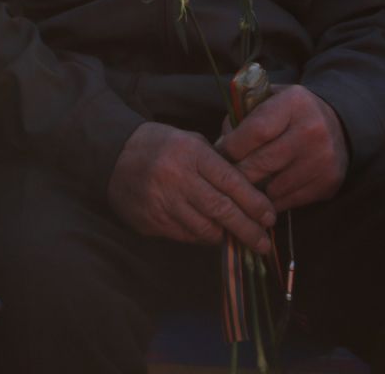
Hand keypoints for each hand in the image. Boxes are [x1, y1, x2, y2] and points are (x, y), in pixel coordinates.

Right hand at [107, 122, 274, 252]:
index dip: (254, 202)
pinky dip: (201, 237)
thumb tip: (251, 190)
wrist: (114, 156)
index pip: (231, 181)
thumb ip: (218, 163)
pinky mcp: (151, 220)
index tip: (270, 216)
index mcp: (191, 153)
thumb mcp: (191, 141)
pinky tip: (209, 232)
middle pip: (221, 210)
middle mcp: (177, 178)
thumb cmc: (161, 145)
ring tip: (238, 237)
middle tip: (264, 243)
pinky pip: (185, 236)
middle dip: (247, 229)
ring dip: (224, 235)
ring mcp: (162, 202)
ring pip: (204, 229)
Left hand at [217, 85, 349, 210]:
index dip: (230, 147)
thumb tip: (218, 149)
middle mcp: (312, 130)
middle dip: (237, 173)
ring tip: (243, 185)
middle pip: (261, 163)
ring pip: (272, 188)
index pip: (255, 131)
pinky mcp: (328, 182)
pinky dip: (271, 200)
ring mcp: (323, 159)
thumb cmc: (290, 112)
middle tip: (223, 177)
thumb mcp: (269, 99)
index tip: (218, 154)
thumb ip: (242, 116)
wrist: (339, 124)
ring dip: (253, 190)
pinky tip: (264, 193)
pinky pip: (288, 201)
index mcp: (294, 103)